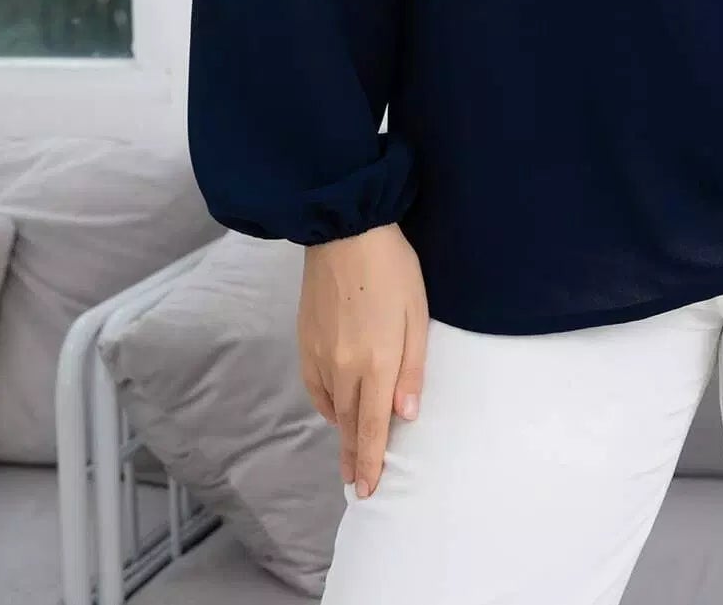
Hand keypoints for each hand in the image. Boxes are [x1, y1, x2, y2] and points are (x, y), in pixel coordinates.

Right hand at [297, 222, 428, 498]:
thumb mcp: (416, 314)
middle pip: (349, 425)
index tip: (368, 490)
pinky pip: (316, 387)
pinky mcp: (305, 342)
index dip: (372, 462)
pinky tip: (336, 411)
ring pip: (333, 408)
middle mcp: (342, 367)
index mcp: (375, 362)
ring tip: (350, 455)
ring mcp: (319, 356)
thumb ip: (412, 368)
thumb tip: (407, 413)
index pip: (373, 427)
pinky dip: (327, 405)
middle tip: (358, 486)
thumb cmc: (392, 269)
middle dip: (355, 457)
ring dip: (343, 433)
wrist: (344, 232)